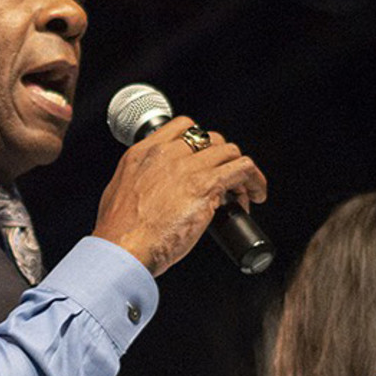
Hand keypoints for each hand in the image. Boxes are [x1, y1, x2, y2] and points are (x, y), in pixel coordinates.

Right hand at [93, 116, 267, 276]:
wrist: (122, 248)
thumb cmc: (118, 232)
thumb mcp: (118, 194)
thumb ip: (138, 184)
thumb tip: (153, 193)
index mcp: (143, 154)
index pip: (183, 126)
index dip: (201, 142)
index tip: (206, 159)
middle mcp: (166, 154)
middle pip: (210, 138)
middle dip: (222, 159)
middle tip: (225, 184)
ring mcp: (188, 168)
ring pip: (230, 151)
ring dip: (240, 171)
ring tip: (243, 194)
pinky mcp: (206, 185)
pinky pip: (243, 168)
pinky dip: (255, 180)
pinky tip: (256, 194)